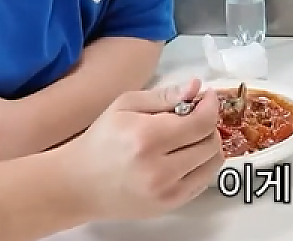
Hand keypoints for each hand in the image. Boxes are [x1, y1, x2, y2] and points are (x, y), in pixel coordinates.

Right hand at [63, 79, 223, 220]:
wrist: (80, 184)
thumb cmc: (101, 140)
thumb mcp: (125, 105)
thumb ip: (165, 95)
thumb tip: (196, 88)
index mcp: (147, 138)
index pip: (201, 123)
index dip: (210, 106)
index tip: (207, 98)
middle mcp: (159, 169)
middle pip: (210, 142)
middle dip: (208, 125)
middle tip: (194, 117)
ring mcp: (166, 192)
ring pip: (212, 163)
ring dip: (208, 145)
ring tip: (190, 137)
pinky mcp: (169, 206)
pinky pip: (203, 182)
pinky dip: (201, 165)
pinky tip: (184, 156)